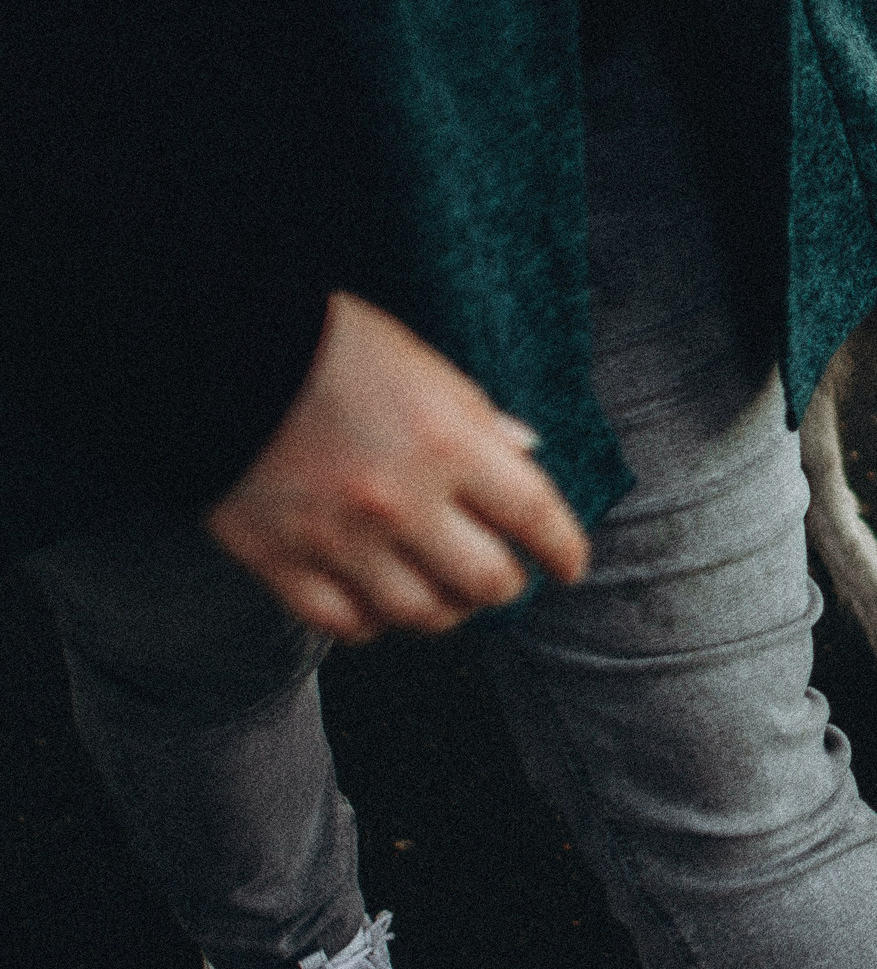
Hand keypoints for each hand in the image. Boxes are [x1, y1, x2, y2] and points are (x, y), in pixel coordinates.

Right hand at [208, 291, 590, 642]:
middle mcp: (403, 502)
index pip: (535, 516)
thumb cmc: (330, 345)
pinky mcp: (280, 560)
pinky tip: (382, 607)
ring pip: (421, 614)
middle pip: (487, 581)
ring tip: (449, 598)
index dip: (564, 549)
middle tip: (504, 578)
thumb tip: (529, 453)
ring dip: (447, 612)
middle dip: (506, 585)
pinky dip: (373, 623)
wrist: (214, 347)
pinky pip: (345, 622)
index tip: (571, 567)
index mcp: (450, 444)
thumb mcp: (425, 366)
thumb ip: (480, 419)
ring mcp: (341, 538)